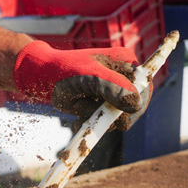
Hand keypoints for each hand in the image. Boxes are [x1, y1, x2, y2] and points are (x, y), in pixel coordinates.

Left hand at [13, 40, 151, 129]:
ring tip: (80, 119)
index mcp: (126, 63)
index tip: (118, 121)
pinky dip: (92, 125)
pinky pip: (105, 121)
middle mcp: (124, 77)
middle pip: (134, 107)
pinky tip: (79, 121)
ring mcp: (113, 91)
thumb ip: (112, 88)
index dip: (135, 108)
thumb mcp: (88, 77)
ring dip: (100, 123)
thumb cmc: (63, 70)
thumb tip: (135, 104)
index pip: (144, 90)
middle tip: (93, 121)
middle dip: (114, 118)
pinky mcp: (102, 103)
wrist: (42, 77)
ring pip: (119, 117)